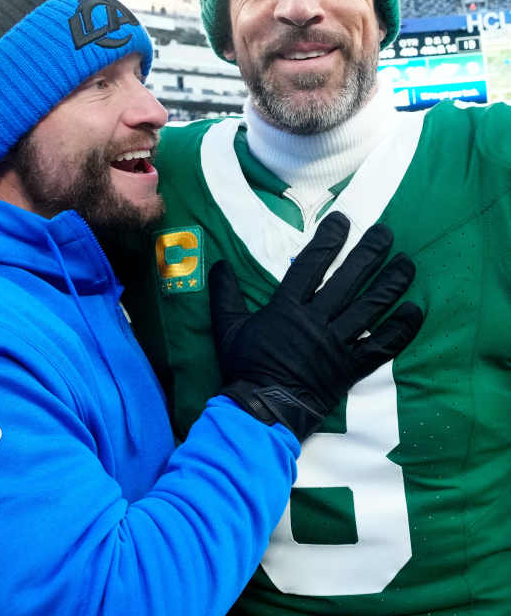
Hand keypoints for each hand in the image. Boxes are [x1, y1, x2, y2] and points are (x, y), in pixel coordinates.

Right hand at [209, 212, 422, 441]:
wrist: (260, 411)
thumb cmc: (244, 368)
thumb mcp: (227, 328)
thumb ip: (225, 295)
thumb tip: (218, 264)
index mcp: (287, 308)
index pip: (311, 264)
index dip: (328, 240)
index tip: (343, 221)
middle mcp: (316, 321)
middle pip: (348, 280)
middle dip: (369, 253)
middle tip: (386, 232)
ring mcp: (336, 345)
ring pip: (369, 308)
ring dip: (391, 284)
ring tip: (407, 263)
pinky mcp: (350, 368)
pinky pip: (380, 347)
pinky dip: (400, 330)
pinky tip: (415, 310)